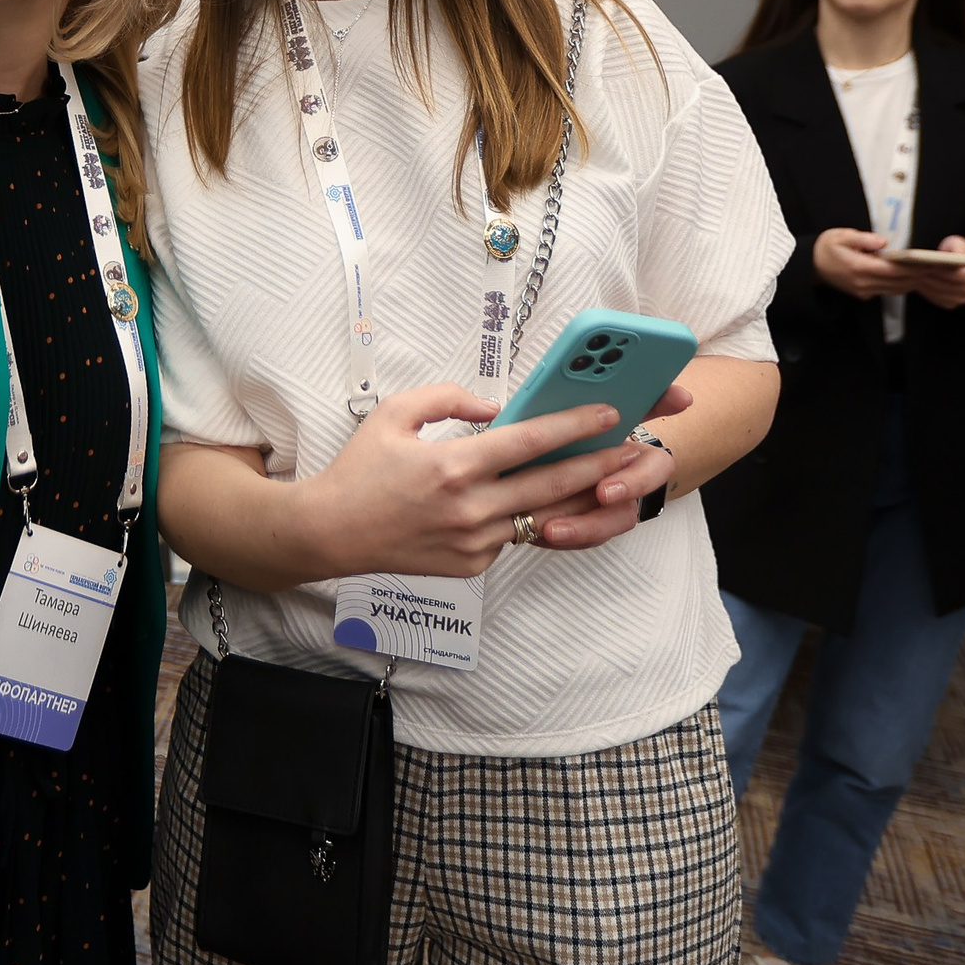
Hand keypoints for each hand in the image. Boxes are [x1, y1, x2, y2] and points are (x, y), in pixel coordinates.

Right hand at [294, 384, 666, 578]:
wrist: (330, 533)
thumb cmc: (359, 470)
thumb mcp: (393, 414)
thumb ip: (446, 399)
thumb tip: (492, 407)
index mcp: (453, 466)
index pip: (530, 442)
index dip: (574, 425)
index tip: (607, 412)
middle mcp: (469, 508)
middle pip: (552, 484)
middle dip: (600, 464)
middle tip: (634, 448)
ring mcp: (473, 542)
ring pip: (541, 516)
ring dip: (579, 496)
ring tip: (612, 477)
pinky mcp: (471, 566)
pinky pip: (510, 536)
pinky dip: (527, 518)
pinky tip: (546, 502)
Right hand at [812, 227, 921, 298]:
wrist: (810, 265)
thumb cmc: (827, 246)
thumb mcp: (841, 235)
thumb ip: (863, 239)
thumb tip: (884, 242)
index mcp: (859, 268)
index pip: (893, 270)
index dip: (913, 267)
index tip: (931, 262)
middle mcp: (863, 283)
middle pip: (899, 282)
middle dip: (919, 275)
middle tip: (939, 268)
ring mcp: (864, 291)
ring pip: (896, 289)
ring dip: (914, 282)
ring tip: (931, 272)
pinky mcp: (864, 295)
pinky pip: (888, 291)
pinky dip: (902, 284)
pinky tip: (913, 276)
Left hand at [909, 234, 964, 309]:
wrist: (945, 261)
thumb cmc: (953, 250)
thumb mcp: (955, 242)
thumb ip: (957, 246)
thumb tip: (957, 255)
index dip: (949, 272)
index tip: (934, 267)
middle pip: (955, 287)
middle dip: (938, 279)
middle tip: (921, 273)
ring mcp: (963, 297)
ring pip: (946, 295)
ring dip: (931, 286)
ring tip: (917, 277)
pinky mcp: (951, 302)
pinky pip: (941, 300)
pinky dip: (930, 293)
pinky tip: (920, 284)